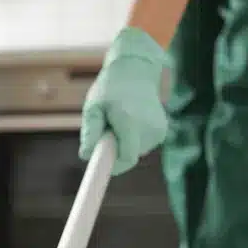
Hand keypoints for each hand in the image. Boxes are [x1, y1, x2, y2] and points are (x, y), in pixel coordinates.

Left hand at [79, 27, 169, 174]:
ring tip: (119, 119)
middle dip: (113, 150)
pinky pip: (140, 147)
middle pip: (127, 157)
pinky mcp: (162, 133)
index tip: (101, 177)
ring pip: (133, 153)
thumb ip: (90, 131)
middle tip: (106, 128)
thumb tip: (86, 155)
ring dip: (122, 143)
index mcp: (131, 121)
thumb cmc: (110, 88)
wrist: (137, 70)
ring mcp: (158, 131)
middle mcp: (149, 128)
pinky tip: (131, 120)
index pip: (126, 158)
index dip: (113, 169)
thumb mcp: (94, 106)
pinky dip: (132, 140)